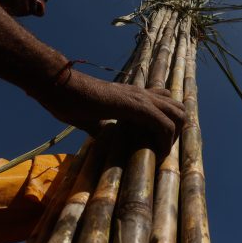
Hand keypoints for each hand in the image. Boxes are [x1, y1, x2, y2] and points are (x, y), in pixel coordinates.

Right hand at [39, 70, 186, 153]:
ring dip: (174, 137)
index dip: (168, 125)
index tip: (156, 146)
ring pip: (179, 114)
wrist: (61, 87)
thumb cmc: (70, 101)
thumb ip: (101, 126)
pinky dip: (165, 143)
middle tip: (160, 150)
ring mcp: (141, 98)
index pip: (166, 102)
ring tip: (160, 153)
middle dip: (177, 132)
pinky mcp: (137, 106)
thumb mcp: (90, 118)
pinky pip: (165, 125)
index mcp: (133, 96)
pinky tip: (155, 155)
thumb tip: (102, 139)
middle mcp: (142, 94)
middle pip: (179, 108)